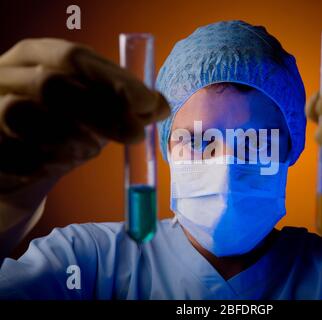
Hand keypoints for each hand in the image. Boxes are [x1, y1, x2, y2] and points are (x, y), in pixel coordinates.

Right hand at [0, 38, 169, 195]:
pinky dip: (55, 161)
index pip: (75, 58)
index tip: (149, 102)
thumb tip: (161, 106)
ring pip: (33, 120)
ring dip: (77, 140)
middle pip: (54, 87)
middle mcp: (7, 74)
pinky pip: (23, 154)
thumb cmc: (61, 119)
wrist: (16, 151)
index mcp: (34, 54)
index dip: (115, 80)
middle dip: (103, 113)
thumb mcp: (91, 102)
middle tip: (137, 134)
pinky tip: (68, 160)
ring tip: (94, 148)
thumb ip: (123, 100)